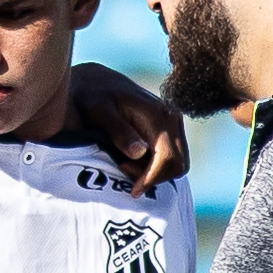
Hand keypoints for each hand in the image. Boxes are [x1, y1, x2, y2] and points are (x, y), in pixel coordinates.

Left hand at [67, 63, 192, 197]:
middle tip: (123, 171)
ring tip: (124, 164)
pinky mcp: (169, 127)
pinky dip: (154, 166)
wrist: (96, 82)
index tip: (133, 191)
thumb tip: (139, 152)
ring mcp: (172, 122)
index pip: (168, 158)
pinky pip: (171, 156)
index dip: (152, 179)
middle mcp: (171, 117)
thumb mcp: (98, 112)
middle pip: (179, 164)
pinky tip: (130, 160)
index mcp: (156, 114)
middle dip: (153, 177)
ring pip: (178, 162)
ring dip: (154, 172)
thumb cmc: (92, 97)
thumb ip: (118, 132)